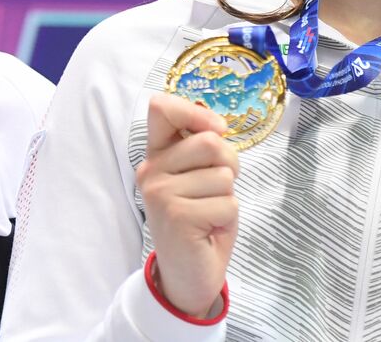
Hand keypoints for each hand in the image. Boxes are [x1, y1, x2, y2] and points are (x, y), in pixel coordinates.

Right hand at [136, 93, 238, 318]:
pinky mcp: (177, 216)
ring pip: (224, 175)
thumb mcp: (200, 175)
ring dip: (228, 196)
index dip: (196, 112)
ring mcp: (160, 193)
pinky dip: (227, 218)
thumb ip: (202, 147)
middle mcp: (151, 170)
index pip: (162, 108)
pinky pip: (228, 203)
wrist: (189, 273)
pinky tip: (209, 230)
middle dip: (229, 164)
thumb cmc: (201, 218)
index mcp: (156, 154)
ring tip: (210, 212)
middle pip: (210, 142)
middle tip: (217, 190)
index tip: (217, 130)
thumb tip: (218, 127)